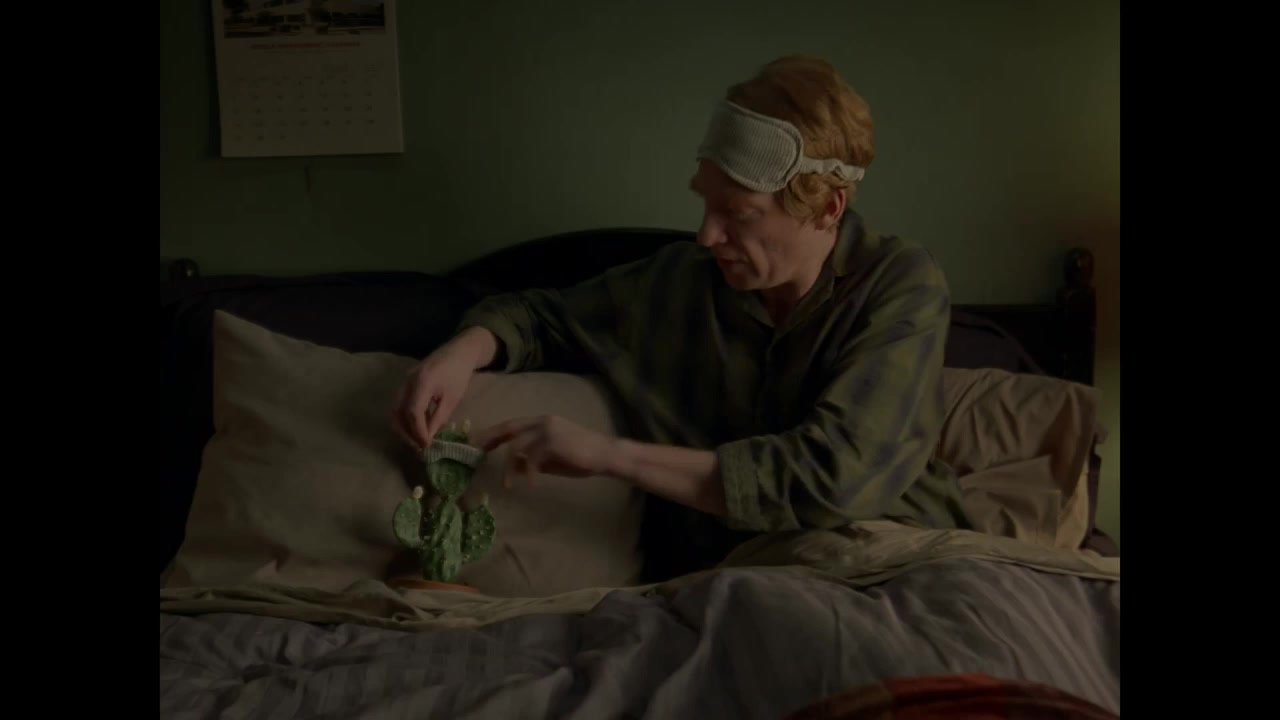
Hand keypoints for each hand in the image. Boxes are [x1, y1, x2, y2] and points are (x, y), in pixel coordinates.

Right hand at [391, 328, 496, 449]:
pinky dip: (406, 418)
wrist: (459, 351)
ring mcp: (405, 381)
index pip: (413, 413)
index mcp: (422, 382)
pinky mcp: (406, 383)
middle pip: (397, 413)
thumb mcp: (452, 399)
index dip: (418, 432)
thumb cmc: (459, 374)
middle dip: (406, 433)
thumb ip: (438, 419)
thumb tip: (427, 438)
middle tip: (419, 447)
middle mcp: (408, 381)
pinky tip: (418, 428)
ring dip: (403, 427)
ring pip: (395, 410)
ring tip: (417, 440)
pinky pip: (400, 404)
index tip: (426, 445)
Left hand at [471, 415, 618, 486]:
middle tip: (474, 452)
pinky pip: (532, 458)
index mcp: (542, 422)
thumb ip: (534, 461)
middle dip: (489, 439)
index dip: (494, 433)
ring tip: (508, 484)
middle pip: (508, 427)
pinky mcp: (553, 441)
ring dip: (510, 467)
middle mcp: (542, 421)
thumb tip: (516, 468)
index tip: (478, 444)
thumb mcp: (552, 460)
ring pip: (517, 445)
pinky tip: (533, 484)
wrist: (605, 455)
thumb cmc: (581, 458)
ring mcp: (548, 429)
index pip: (512, 425)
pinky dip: (530, 472)